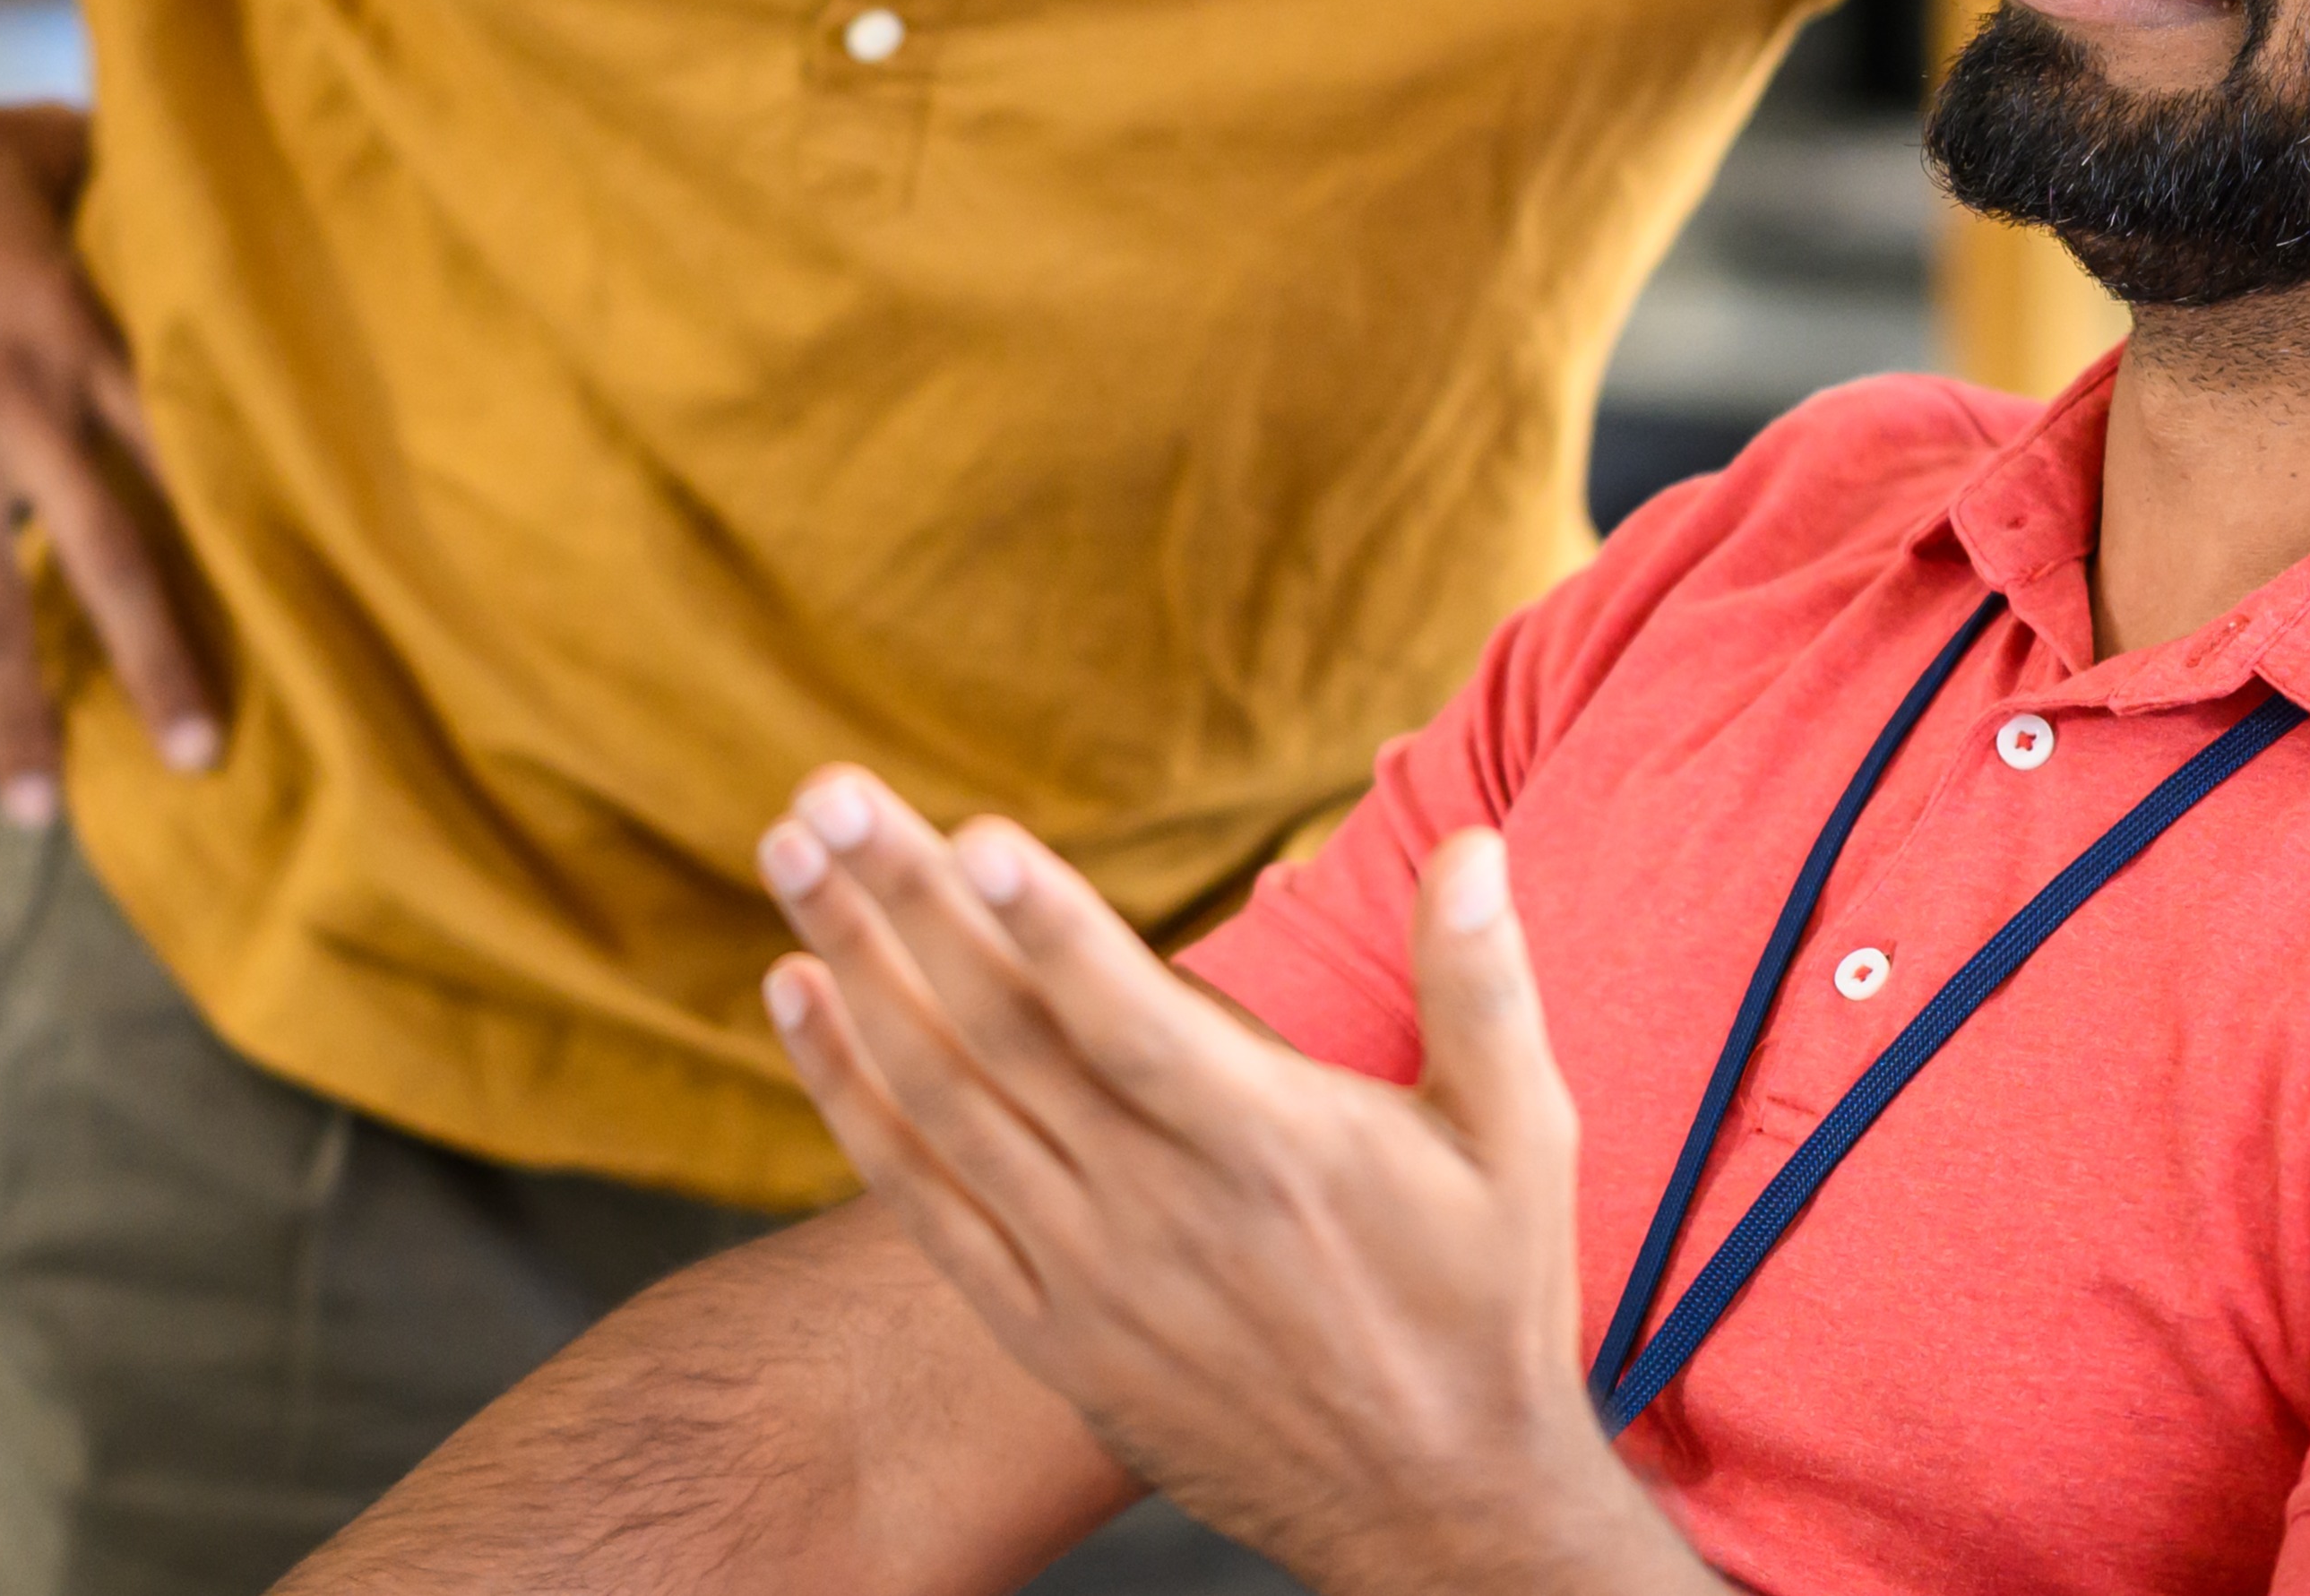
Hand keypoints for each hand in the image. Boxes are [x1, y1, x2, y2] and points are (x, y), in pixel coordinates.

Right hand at [0, 98, 218, 814]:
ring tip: (41, 812)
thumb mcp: (42, 150)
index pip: (179, 459)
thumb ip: (122, 181)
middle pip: (106, 559)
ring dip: (13, 715)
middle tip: (199, 760)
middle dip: (155, 666)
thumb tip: (201, 166)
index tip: (288, 625)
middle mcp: (11, 409)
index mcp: (77, 335)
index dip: (234, 544)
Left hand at [749, 770, 1716, 1595]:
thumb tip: (1470, 845)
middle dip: (902, 904)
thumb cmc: (1484, 1309)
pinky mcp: (1050, 1331)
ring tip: (789, 855)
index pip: (1132, 1023)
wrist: (1436, 1515)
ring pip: (942, 1101)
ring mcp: (1092, 1278)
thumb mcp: (1520, 1145)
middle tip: (820, 795)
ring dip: (856, 970)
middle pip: (1003, 1037)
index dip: (1046, 929)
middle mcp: (1163, 1212)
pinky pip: (922, 1203)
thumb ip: (1482, 987)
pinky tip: (797, 998)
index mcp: (1274, 1149)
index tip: (965, 833)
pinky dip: (849, 1097)